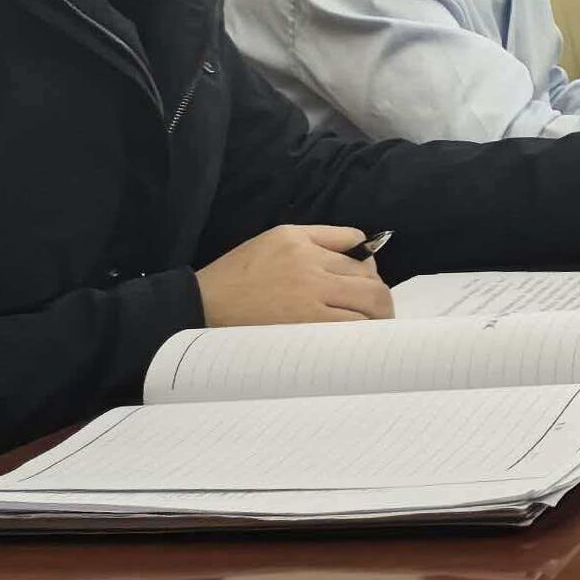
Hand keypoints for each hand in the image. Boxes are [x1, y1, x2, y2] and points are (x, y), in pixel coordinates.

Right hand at [195, 225, 392, 325]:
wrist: (199, 307)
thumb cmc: (236, 276)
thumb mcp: (275, 239)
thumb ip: (319, 239)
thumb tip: (364, 249)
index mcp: (300, 240)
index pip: (358, 247)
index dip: (368, 267)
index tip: (367, 283)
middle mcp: (307, 263)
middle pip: (369, 279)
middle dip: (381, 296)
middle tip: (380, 312)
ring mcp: (307, 295)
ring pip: (367, 302)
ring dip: (379, 316)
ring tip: (375, 328)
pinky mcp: (303, 324)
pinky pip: (350, 327)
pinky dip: (363, 332)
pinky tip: (360, 340)